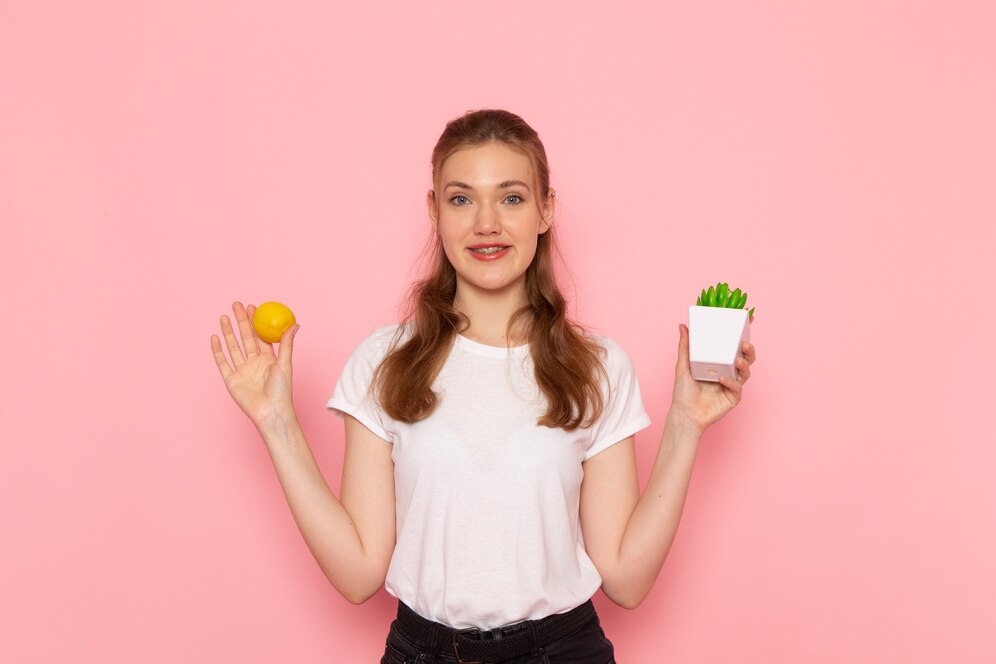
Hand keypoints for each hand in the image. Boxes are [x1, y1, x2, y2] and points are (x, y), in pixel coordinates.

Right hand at [210, 301, 299, 429]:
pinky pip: (223, 362)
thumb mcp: (284, 364)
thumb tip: (294, 324)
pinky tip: (215, 337)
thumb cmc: (281, 391)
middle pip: (245, 337)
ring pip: (233, 346)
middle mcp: (254, 362)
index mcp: (268, 358)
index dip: (256, 321)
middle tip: (236, 305)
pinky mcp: (231, 379)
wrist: (270, 412)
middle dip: (241, 321)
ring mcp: (241, 370)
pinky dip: (218, 350)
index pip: (260, 335)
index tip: (253, 307)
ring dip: (228, 332)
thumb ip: (286, 344)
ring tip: (224, 316)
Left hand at [669, 323, 755, 435]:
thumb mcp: (683, 365)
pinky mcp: (733, 397)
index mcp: (718, 362)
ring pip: (746, 371)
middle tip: (744, 344)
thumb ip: (685, 346)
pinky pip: (737, 387)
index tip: (750, 320)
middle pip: (746, 358)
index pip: (733, 346)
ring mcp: (731, 384)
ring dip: (744, 364)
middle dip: (749, 350)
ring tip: (738, 360)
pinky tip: (722, 379)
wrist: (685, 413)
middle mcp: (727, 371)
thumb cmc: (683, 391)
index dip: (743, 335)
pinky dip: (730, 382)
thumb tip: (683, 326)